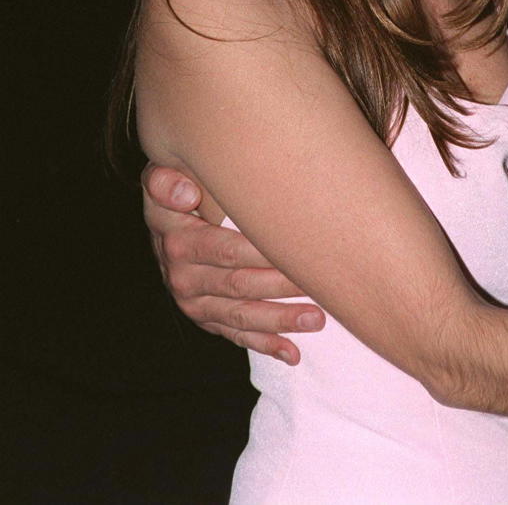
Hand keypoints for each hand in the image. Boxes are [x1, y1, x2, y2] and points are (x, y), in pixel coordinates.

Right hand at [142, 162, 325, 363]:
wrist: (163, 219)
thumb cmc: (176, 189)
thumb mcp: (161, 178)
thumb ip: (166, 183)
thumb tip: (187, 196)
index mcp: (180, 243)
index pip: (228, 252)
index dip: (263, 255)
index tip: (298, 253)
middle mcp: (185, 278)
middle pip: (240, 286)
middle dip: (282, 289)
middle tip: (322, 287)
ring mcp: (195, 302)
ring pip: (242, 316)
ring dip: (280, 321)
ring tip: (317, 320)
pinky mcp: (206, 317)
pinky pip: (236, 335)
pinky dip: (265, 345)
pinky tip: (292, 353)